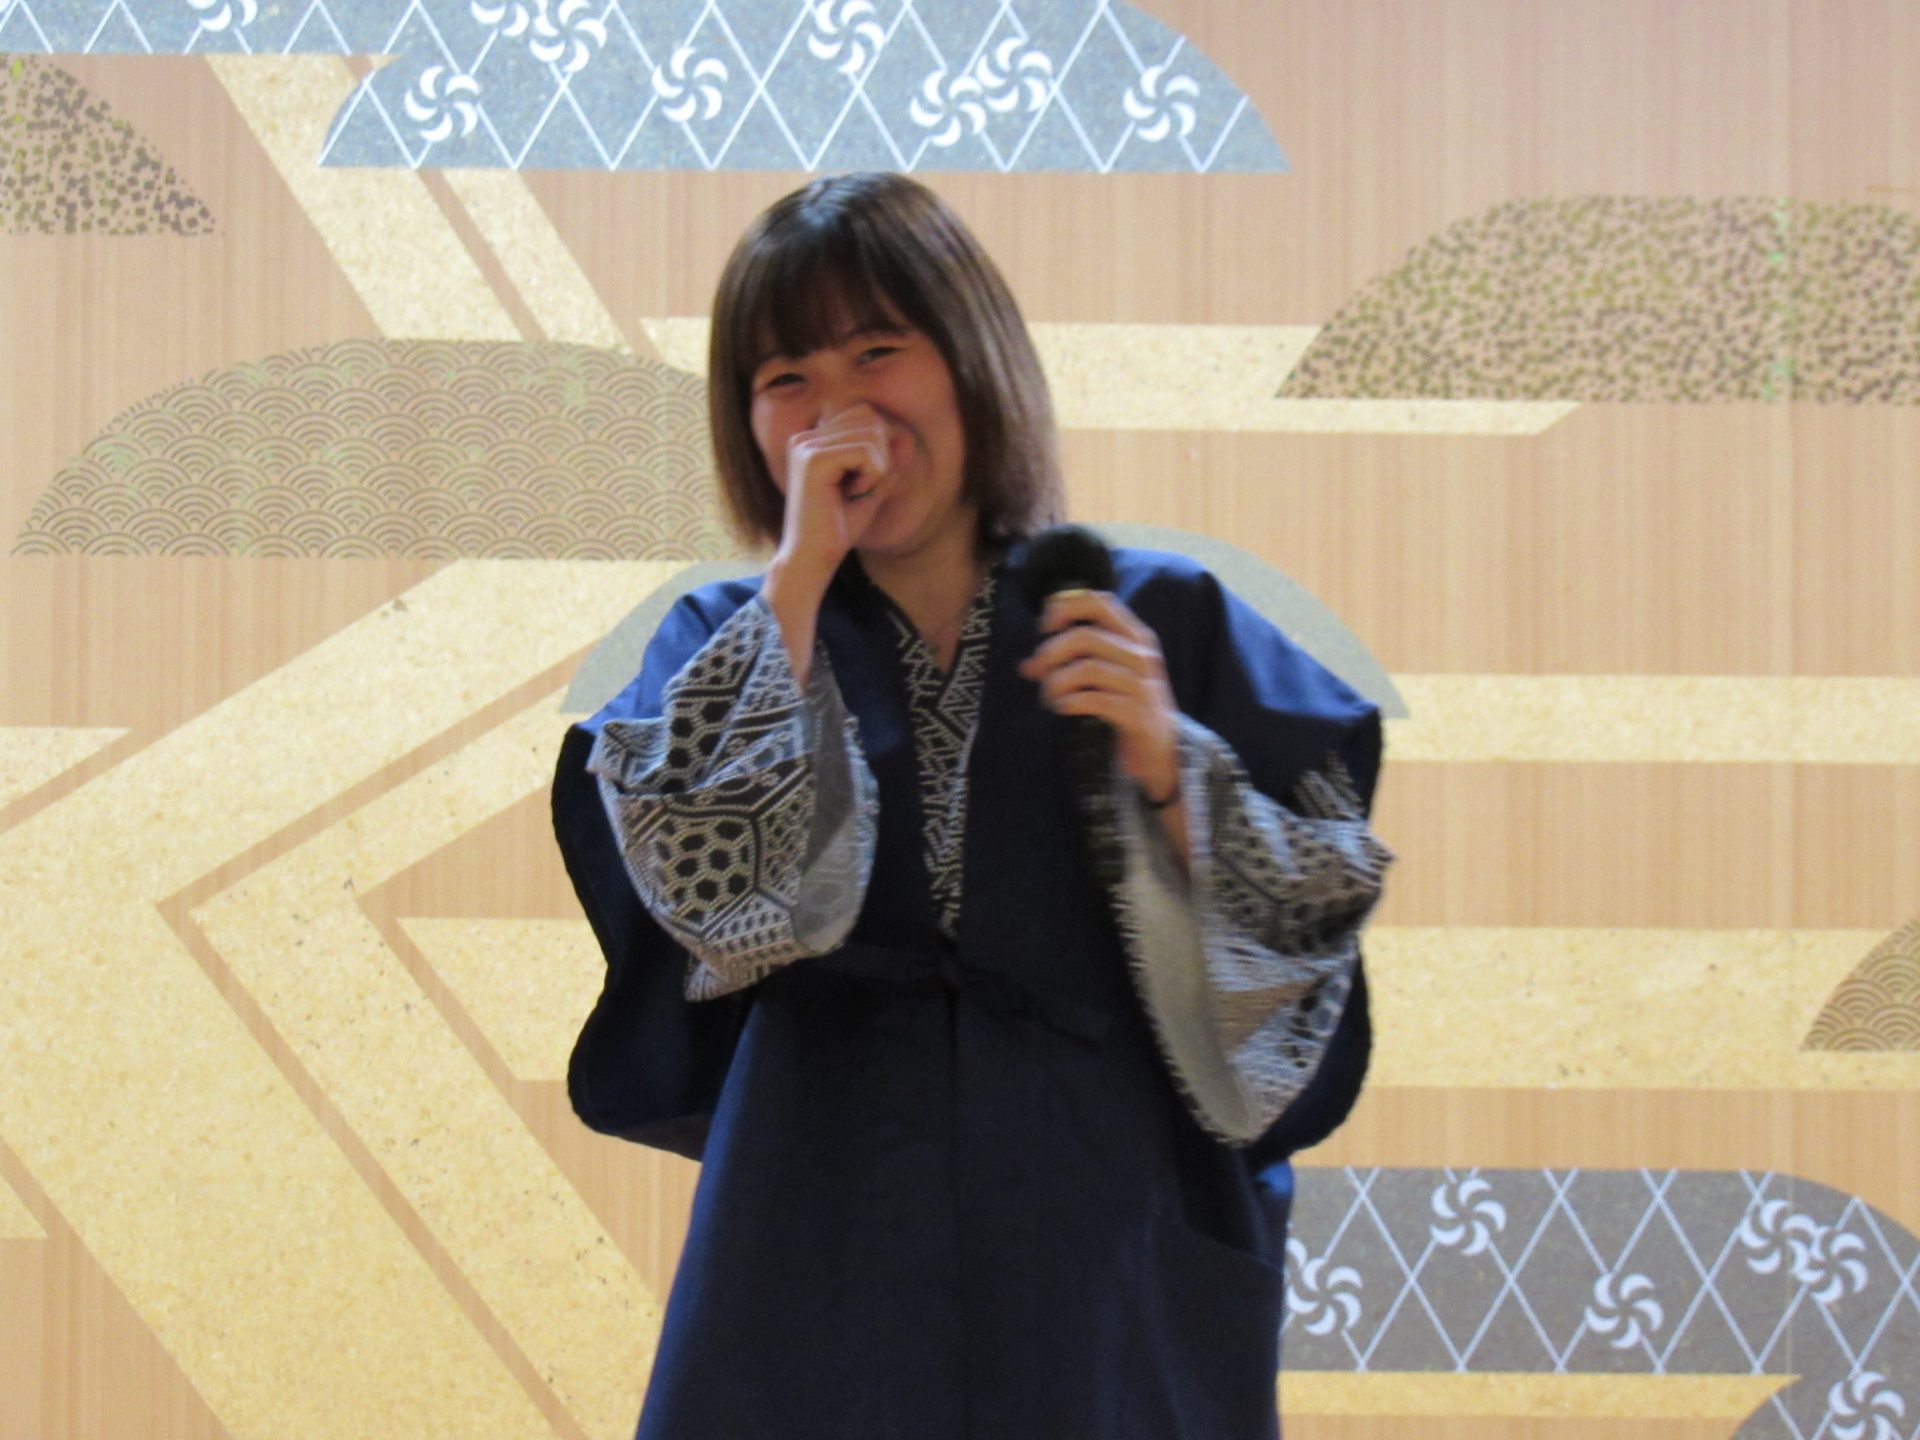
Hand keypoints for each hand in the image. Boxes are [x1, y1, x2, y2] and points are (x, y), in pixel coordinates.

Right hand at [770, 403, 892, 585]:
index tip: (859, 483)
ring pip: (871, 433)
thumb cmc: (839, 529)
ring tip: (853, 493)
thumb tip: (906, 436)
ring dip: (876, 468)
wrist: (813, 560)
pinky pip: (866, 451)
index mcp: (811, 441)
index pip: (865, 416)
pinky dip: (872, 475)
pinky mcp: (813, 459)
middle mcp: (804, 438)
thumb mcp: (872, 489)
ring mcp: (805, 446)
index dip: (878, 447)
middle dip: (879, 455)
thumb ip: (888, 462)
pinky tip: (852, 495)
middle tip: (858, 489)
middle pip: (869, 418)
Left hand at [1017, 590, 1180, 804]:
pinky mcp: (1136, 714)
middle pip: (1087, 637)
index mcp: (1135, 636)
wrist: (1161, 746)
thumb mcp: (1107, 673)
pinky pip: (1096, 700)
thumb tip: (1026, 665)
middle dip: (1052, 652)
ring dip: (1057, 682)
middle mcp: (1141, 655)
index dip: (1067, 606)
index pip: (1101, 602)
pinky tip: (1062, 707)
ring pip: (1088, 669)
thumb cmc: (1127, 702)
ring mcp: (1141, 685)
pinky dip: (1071, 702)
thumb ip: (1071, 662)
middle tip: (1037, 670)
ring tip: (1048, 695)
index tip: (1045, 625)